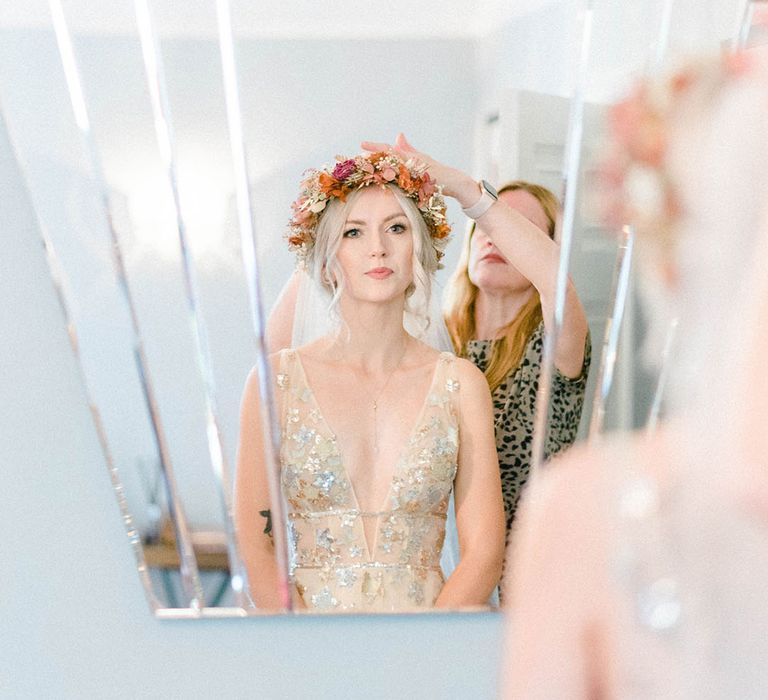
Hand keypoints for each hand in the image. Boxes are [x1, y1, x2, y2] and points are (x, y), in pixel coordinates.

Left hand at [360, 133, 477, 205]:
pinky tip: (386, 175)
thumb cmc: (435, 171)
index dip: (375, 147)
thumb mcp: (420, 159)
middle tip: (360, 154)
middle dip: (375, 154)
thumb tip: (398, 135)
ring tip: (369, 161)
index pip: (389, 150)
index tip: (361, 144)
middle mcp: (412, 160)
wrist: (454, 182)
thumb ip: (407, 149)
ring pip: (398, 164)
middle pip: (391, 155)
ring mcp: (418, 169)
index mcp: (409, 157)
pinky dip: (397, 175)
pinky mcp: (424, 178)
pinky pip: (408, 177)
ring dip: (383, 163)